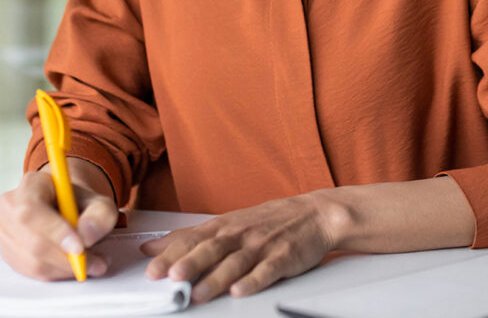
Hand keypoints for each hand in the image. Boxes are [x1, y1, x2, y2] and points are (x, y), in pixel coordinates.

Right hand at [0, 168, 117, 279]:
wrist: (64, 208)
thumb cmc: (79, 203)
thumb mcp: (99, 201)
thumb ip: (100, 214)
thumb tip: (87, 235)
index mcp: (31, 186)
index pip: (32, 211)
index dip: (55, 232)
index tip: (80, 247)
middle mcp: (10, 209)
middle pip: (32, 242)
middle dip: (66, 257)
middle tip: (95, 262)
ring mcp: (4, 234)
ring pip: (32, 262)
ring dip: (64, 268)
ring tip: (90, 264)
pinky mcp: (8, 255)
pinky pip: (31, 272)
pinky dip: (56, 273)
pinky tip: (73, 266)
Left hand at [141, 193, 337, 303]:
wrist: (315, 214)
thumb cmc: (268, 221)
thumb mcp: (229, 223)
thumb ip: (190, 237)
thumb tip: (151, 247)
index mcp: (226, 226)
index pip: (195, 238)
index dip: (173, 254)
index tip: (151, 270)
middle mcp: (242, 234)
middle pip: (213, 249)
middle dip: (191, 263)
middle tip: (172, 277)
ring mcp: (263, 245)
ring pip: (236, 263)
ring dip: (217, 278)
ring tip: (199, 294)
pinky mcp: (284, 257)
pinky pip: (267, 270)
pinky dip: (254, 281)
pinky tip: (241, 291)